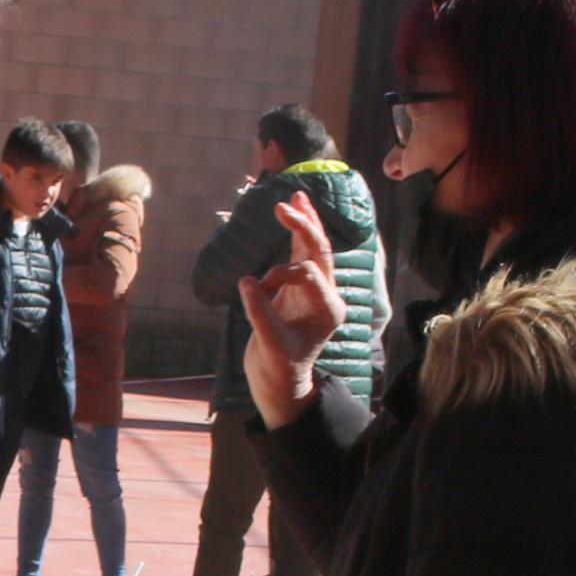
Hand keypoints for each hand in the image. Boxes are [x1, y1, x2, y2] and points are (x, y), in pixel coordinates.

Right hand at [240, 192, 344, 424]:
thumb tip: (246, 280)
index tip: (259, 288)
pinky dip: (296, 232)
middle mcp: (327, 295)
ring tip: (295, 196)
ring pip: (314, 248)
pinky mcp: (300, 286)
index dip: (283, 274)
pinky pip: (301, 253)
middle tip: (285, 206)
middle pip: (321, 252)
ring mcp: (315, 289)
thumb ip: (259, 313)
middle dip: (305, 228)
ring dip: (304, 222)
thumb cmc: (278, 367)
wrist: (280, 378)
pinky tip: (292, 209)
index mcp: (328, 309)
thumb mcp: (269, 345)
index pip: (310, 275)